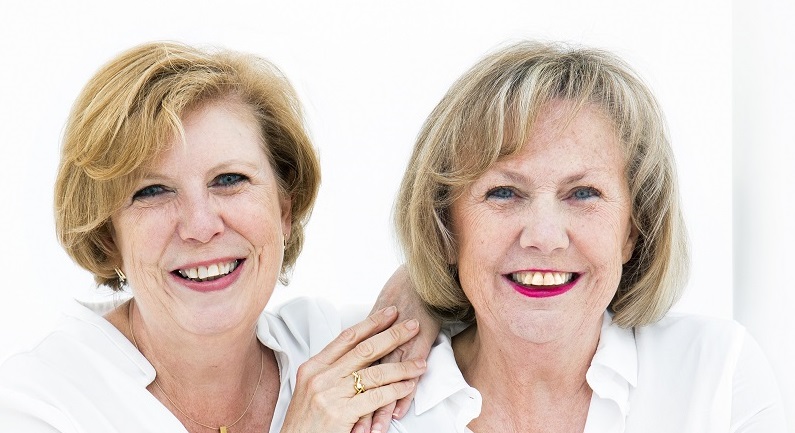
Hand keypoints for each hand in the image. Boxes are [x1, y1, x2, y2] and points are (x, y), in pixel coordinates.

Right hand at [281, 306, 426, 432]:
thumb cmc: (305, 422)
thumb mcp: (311, 390)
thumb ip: (332, 372)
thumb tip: (358, 356)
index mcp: (313, 367)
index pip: (347, 338)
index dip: (371, 323)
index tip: (389, 313)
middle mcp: (321, 376)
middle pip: (364, 349)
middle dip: (392, 336)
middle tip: (412, 326)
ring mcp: (330, 394)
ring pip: (374, 373)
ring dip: (402, 368)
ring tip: (420, 364)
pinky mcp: (341, 413)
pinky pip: (376, 397)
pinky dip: (396, 391)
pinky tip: (408, 386)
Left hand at [357, 266, 440, 432]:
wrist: (420, 274)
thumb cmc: (400, 292)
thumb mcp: (378, 315)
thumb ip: (367, 335)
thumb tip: (356, 350)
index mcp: (365, 336)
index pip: (349, 373)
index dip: (342, 396)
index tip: (333, 418)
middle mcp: (379, 342)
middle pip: (362, 383)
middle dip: (356, 411)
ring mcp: (398, 344)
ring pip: (383, 384)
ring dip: (379, 411)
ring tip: (372, 432)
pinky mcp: (418, 344)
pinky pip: (409, 374)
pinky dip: (402, 396)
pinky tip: (398, 414)